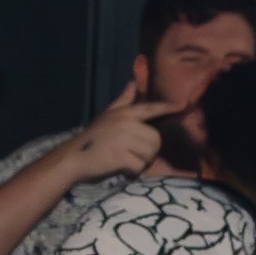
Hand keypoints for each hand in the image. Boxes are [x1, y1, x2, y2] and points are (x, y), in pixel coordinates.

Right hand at [64, 80, 178, 180]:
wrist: (73, 157)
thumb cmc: (92, 138)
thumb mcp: (107, 115)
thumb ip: (122, 100)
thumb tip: (132, 82)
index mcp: (124, 113)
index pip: (150, 108)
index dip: (167, 107)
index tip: (183, 105)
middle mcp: (126, 123)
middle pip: (155, 139)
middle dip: (149, 151)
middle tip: (135, 156)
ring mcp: (123, 139)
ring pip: (149, 153)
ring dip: (142, 162)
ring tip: (128, 161)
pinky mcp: (120, 155)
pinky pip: (140, 166)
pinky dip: (134, 171)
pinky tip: (124, 169)